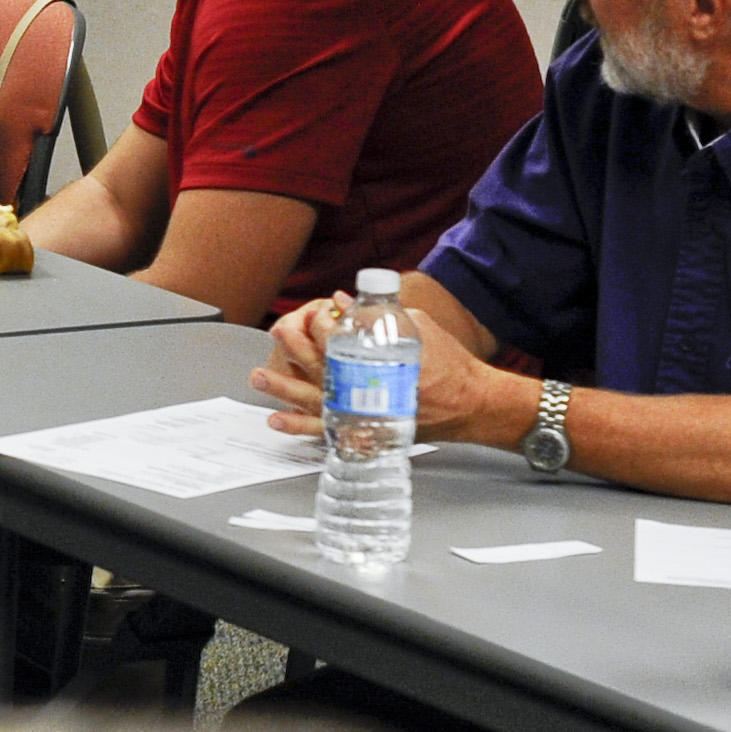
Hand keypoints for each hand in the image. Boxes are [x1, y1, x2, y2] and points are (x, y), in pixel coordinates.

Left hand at [254, 293, 523, 444]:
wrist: (472, 403)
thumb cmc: (448, 362)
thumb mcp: (417, 326)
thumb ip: (377, 313)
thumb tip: (340, 301)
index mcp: (380, 358)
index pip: (337, 340)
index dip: (320, 325)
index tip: (317, 315)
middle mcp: (368, 388)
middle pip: (318, 370)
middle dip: (291, 352)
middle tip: (275, 335)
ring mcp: (366, 412)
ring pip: (316, 402)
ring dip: (284, 391)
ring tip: (259, 379)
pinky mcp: (368, 429)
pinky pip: (328, 431)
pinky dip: (302, 427)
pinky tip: (279, 420)